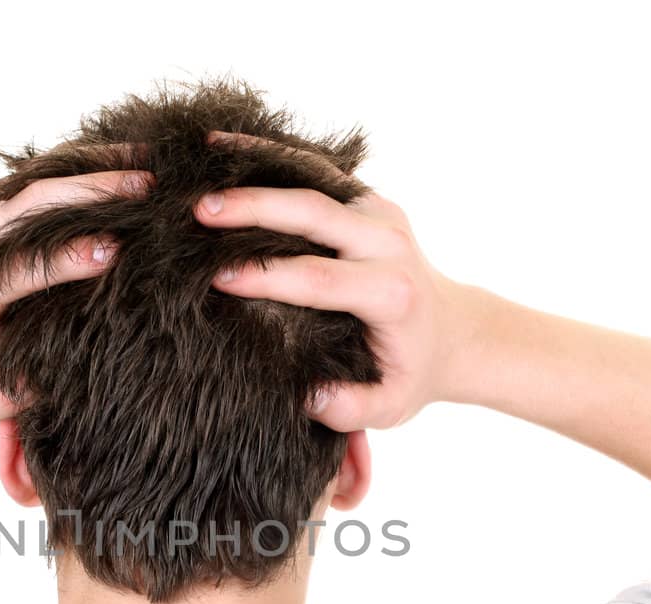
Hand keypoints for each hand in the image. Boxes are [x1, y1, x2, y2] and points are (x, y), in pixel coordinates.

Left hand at [0, 160, 154, 418]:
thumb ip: (7, 397)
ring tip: (153, 169)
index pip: (14, 268)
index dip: (61, 259)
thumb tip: (42, 386)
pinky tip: (143, 154)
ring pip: (43, 178)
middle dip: (88, 197)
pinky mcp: (14, 190)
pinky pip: (55, 166)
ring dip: (99, 169)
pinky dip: (98, 156)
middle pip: (30, 206)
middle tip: (145, 194)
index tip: (110, 252)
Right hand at [194, 130, 484, 430]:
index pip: (320, 279)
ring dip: (257, 164)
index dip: (267, 277)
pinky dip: (271, 156)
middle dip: (254, 209)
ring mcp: (380, 213)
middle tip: (199, 211)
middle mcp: (388, 243)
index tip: (217, 278)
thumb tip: (308, 396)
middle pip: (315, 214)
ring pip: (314, 176)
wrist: (452, 330)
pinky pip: (315, 170)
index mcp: (391, 293)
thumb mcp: (390, 405)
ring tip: (203, 156)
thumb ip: (350, 409)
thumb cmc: (410, 371)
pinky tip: (227, 147)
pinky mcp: (368, 198)